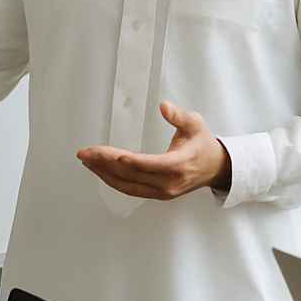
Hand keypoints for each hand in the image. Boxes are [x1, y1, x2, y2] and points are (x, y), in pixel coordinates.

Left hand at [75, 100, 230, 200]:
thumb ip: (179, 116)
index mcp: (179, 165)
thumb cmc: (203, 144)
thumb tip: (164, 106)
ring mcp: (161, 192)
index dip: (132, 161)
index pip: (152, 164)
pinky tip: (99, 171)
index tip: (114, 154)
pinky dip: (112, 180)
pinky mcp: (156, 194)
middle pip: (133, 174)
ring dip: (104, 173)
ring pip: (127, 185)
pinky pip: (130, 189)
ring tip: (86, 160)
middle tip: (86, 153)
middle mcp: (169, 183)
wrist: (214, 168)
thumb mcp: (195, 124)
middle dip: (106, 163)